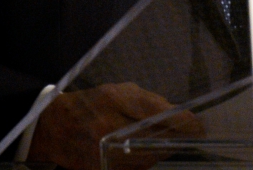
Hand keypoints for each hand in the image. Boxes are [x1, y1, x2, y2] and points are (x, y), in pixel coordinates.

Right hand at [27, 82, 201, 169]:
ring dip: (163, 152)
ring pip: (146, 158)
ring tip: (174, 144)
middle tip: (193, 136)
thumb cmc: (89, 104)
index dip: (181, 121)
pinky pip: (134, 169)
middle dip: (176, 139)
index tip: (199, 125)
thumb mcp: (116, 91)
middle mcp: (107, 126)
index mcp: (112, 99)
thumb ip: (145, 100)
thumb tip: (175, 112)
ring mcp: (102, 151)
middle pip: (154, 139)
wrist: (53, 128)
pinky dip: (146, 163)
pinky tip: (151, 155)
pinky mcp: (101, 169)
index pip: (156, 112)